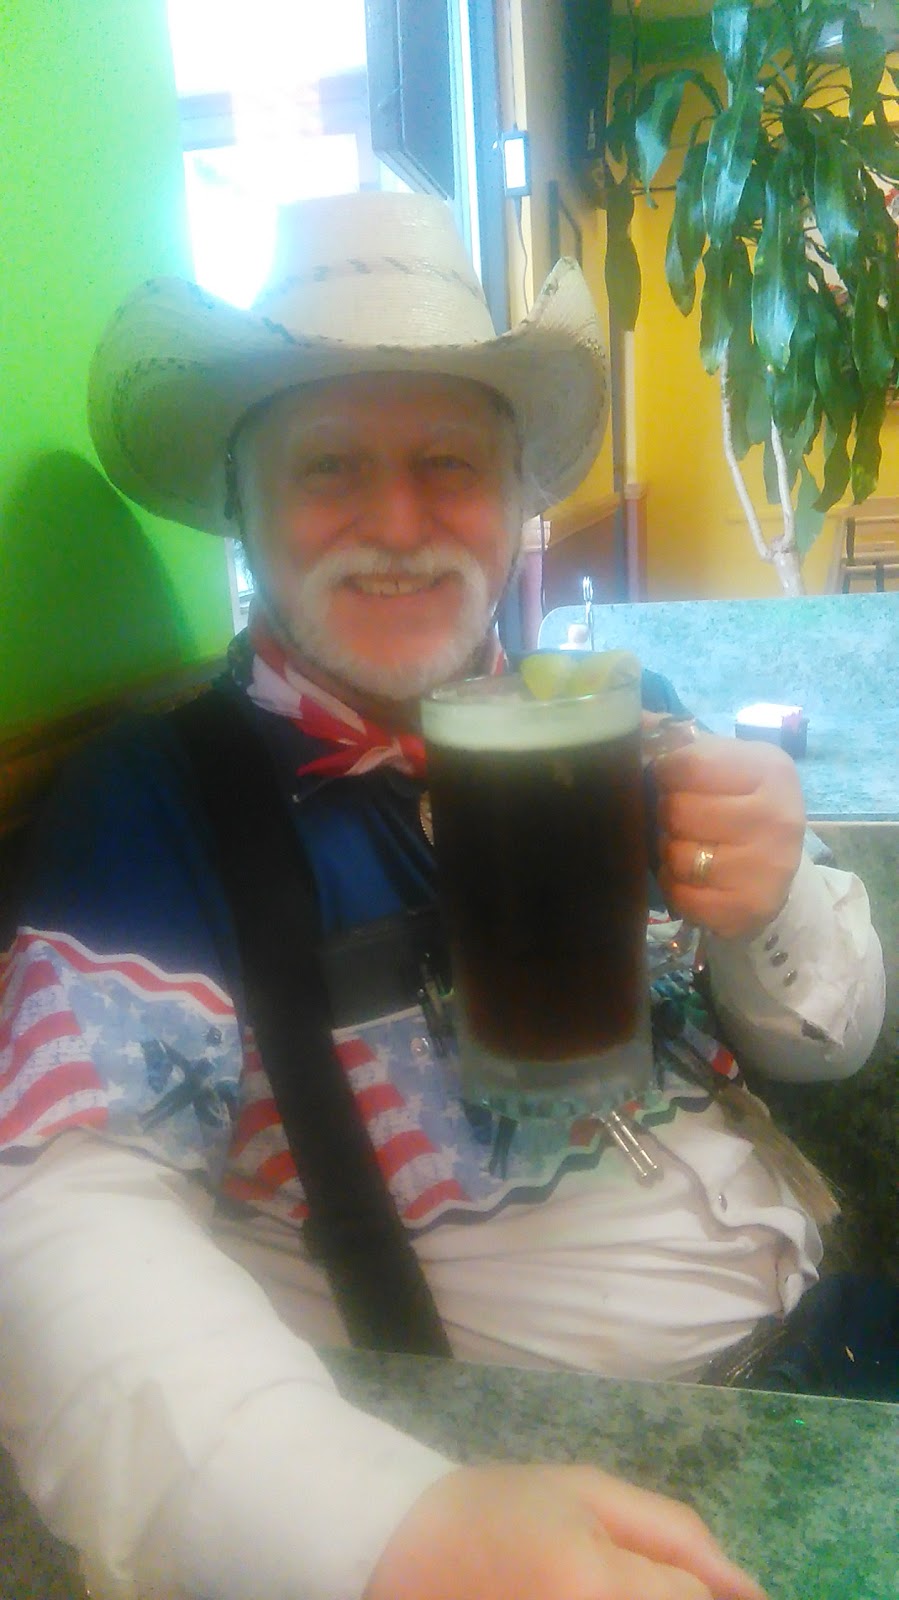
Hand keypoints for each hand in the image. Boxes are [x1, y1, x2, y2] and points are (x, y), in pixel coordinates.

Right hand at [363, 1463, 767, 1599]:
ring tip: (613, 1584)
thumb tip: (751, 1591)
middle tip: (636, 1580)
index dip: (718, 1597)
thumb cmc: (496, 1506)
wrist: (393, 1544)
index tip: (716, 1590)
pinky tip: (590, 1595)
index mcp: (593, 1580)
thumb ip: (676, 1537)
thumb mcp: (586, 1491)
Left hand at [649, 726, 804, 940]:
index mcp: (769, 768)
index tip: (667, 780)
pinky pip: (684, 896)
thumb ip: (671, 739)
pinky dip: (676, 887)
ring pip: (678, 856)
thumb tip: (623, 716)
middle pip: (678, 812)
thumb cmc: (735, 803)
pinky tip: (693, 877)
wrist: (773, 866)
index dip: (663, 773)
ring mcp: (770, 866)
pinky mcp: (753, 907)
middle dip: (665, 817)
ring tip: (687, 847)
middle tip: (678, 820)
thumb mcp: (717, 762)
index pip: (687, 764)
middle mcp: (779, 816)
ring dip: (668, 854)